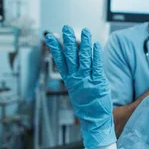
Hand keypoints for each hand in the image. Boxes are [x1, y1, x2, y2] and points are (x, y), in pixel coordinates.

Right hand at [45, 26, 115, 148]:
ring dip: (84, 44)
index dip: (55, 48)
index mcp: (69, 80)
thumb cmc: (87, 104)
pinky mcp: (98, 83)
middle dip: (68, 42)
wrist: (95, 120)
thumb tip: (76, 58)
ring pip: (84, 59)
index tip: (50, 37)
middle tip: (66, 28)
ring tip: (84, 31)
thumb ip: (76, 73)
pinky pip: (96, 67)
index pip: (60, 61)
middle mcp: (76, 79)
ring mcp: (87, 81)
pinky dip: (96, 55)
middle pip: (71, 57)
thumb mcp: (77, 88)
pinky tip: (95, 45)